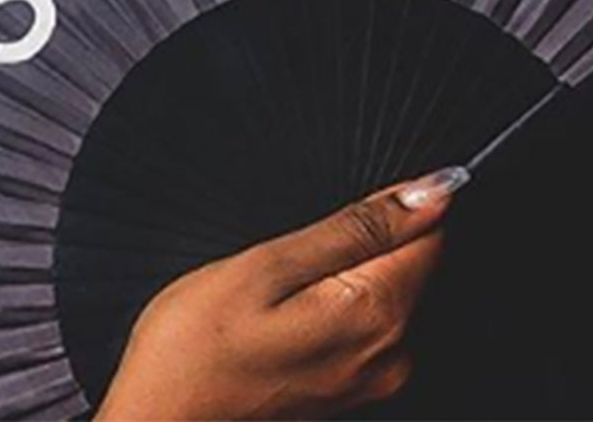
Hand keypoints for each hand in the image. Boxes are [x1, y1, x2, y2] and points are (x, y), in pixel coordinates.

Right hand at [96, 167, 467, 420]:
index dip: (393, 204)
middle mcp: (389, 355)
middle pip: (411, 266)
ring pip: (386, 293)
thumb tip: (431, 192)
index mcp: (376, 314)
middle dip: (364, 241)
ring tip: (279, 287)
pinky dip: (332, 305)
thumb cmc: (197, 346)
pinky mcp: (347, 391)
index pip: (430, 235)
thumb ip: (355, 227)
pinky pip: (362, 325)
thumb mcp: (268, 264)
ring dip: (345, 274)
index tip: (342, 206)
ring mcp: (370, 379)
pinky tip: (281, 314)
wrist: (161, 420)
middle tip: (291, 254)